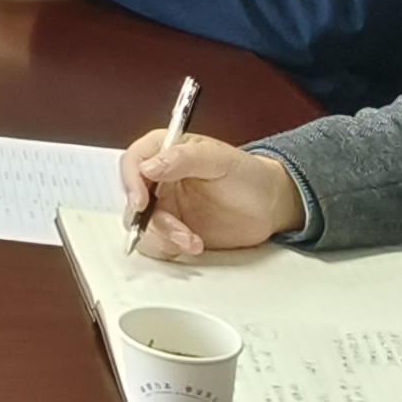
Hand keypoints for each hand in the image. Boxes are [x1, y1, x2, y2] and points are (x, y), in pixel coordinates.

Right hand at [122, 135, 305, 260]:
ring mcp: (165, 207)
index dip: (131, 183)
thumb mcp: (220, 159)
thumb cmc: (248, 175)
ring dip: (161, 238)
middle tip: (175, 229)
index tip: (142, 202)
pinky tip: (193, 245)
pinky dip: (168, 249)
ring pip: (140, 226)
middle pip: (131, 199)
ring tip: (191, 240)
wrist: (269, 206)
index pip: (133, 163)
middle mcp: (159, 180)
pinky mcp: (173, 231)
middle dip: (148, 219)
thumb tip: (149, 166)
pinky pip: (155, 244)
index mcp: (164, 152)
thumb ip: (184, 158)